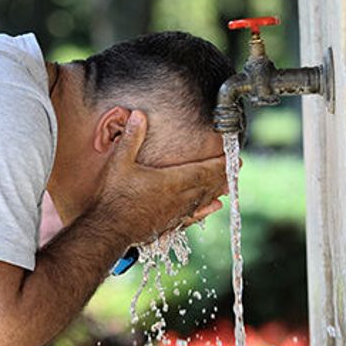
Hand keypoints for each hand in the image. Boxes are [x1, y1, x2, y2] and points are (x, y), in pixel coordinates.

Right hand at [90, 110, 226, 244]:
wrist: (109, 230)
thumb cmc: (114, 197)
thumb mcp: (120, 163)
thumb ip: (131, 138)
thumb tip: (138, 115)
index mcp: (171, 181)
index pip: (203, 170)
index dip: (220, 163)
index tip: (233, 157)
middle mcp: (178, 198)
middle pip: (208, 185)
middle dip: (223, 175)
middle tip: (237, 167)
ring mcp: (175, 213)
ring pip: (203, 200)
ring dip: (217, 190)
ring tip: (229, 184)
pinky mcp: (169, 225)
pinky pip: (193, 215)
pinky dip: (206, 209)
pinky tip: (213, 207)